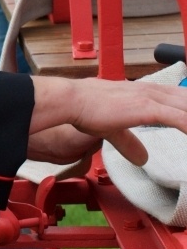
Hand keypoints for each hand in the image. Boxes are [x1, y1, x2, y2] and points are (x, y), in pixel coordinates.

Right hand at [30, 75, 186, 166]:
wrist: (72, 100)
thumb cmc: (85, 109)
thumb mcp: (112, 128)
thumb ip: (128, 141)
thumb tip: (141, 157)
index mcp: (143, 92)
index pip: (177, 96)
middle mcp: (150, 91)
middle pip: (186, 98)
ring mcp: (150, 97)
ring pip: (186, 106)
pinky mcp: (147, 107)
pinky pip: (179, 118)